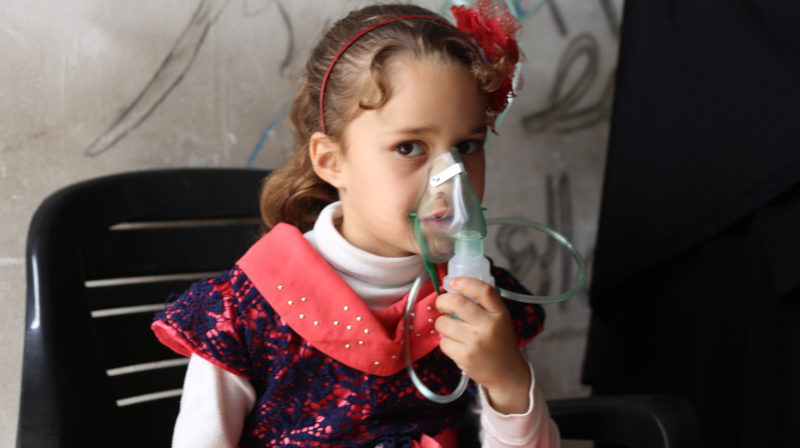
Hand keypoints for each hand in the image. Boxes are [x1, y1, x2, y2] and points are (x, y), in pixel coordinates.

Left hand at [434, 277, 530, 413]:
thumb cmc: (499, 343)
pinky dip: (445, 342)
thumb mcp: (500, 320)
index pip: (483, 290)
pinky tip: (456, 345)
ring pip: (444, 323)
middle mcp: (489, 325)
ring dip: (442, 324)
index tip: (453, 282)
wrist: (507, 373)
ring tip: (450, 328)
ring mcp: (476, 342)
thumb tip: (454, 289)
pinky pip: (443, 342)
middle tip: (441, 304)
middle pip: (457, 302)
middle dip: (442, 300)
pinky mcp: (465, 357)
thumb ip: (483, 305)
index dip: (465, 282)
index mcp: (499, 313)